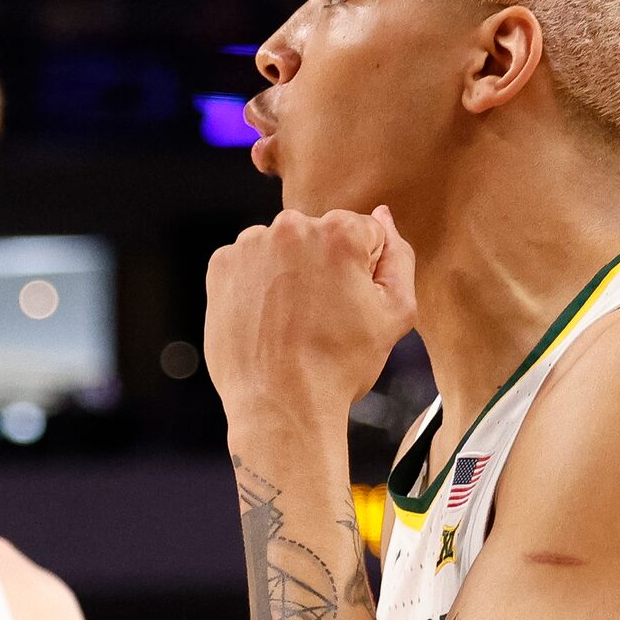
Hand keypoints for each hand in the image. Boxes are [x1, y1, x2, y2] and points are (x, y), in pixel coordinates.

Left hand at [202, 205, 416, 421]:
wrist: (279, 404)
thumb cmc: (340, 365)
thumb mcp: (395, 313)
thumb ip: (398, 256)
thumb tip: (382, 215)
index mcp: (340, 231)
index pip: (365, 234)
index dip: (364, 273)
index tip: (350, 306)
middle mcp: (292, 226)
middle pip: (320, 236)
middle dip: (324, 267)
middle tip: (321, 318)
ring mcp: (250, 245)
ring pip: (283, 248)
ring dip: (288, 273)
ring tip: (291, 322)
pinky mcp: (221, 266)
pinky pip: (248, 264)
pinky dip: (256, 285)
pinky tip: (265, 319)